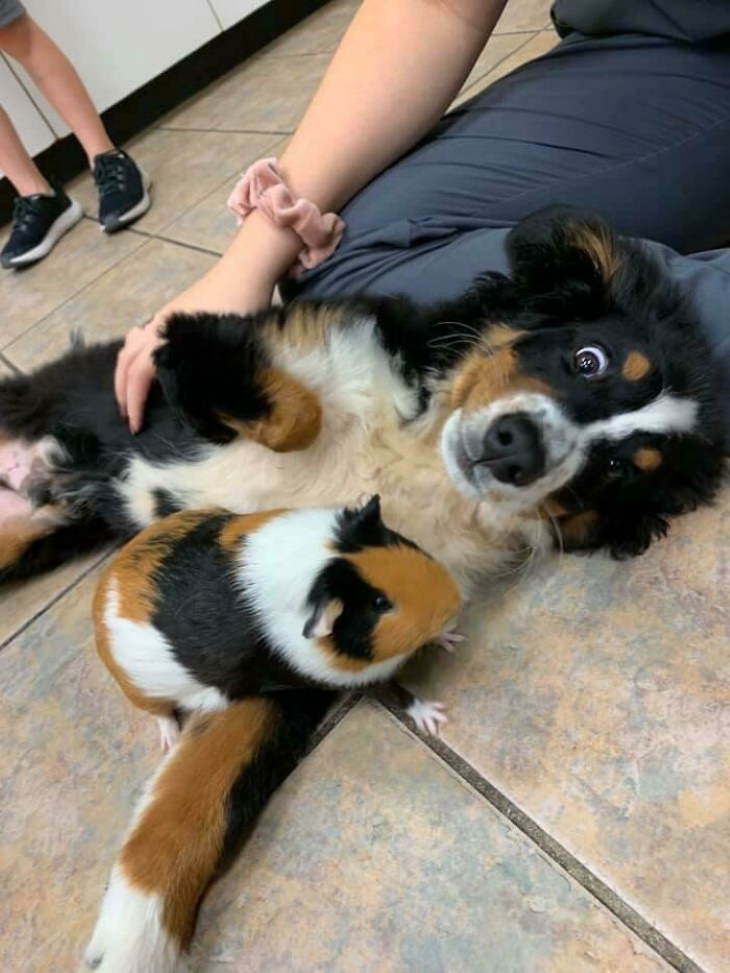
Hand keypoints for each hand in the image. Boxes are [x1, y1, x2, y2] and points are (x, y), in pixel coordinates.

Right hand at [114, 268, 275, 432]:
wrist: (245, 271)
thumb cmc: (240, 308)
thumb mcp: (224, 347)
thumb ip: (206, 374)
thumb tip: (195, 404)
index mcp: (165, 337)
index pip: (138, 376)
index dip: (134, 404)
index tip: (134, 428)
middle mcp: (156, 327)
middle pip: (125, 361)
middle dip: (122, 392)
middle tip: (127, 417)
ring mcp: (161, 318)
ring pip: (128, 347)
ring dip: (125, 374)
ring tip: (130, 396)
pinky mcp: (171, 314)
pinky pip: (140, 337)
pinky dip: (135, 356)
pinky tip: (145, 366)